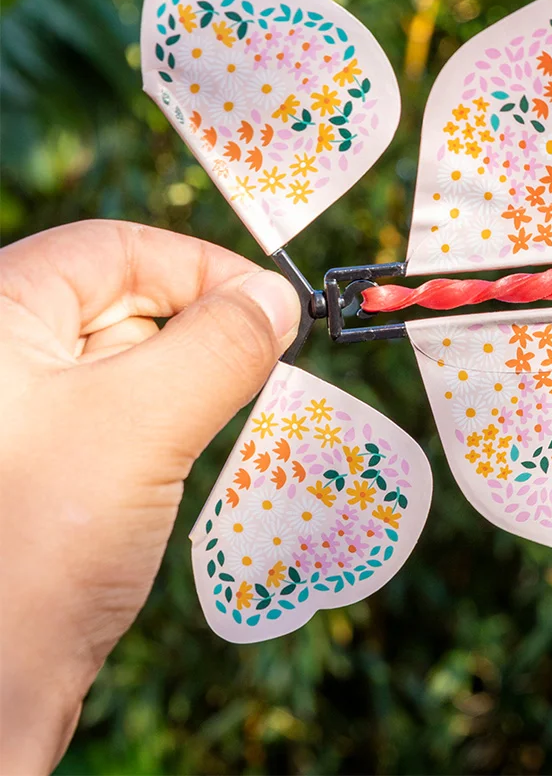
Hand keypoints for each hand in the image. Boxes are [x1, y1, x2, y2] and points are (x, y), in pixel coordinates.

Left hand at [0, 221, 300, 772]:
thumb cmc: (35, 550)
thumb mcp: (142, 425)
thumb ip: (220, 345)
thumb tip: (277, 298)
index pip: (113, 250)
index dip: (202, 267)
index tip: (273, 308)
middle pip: (119, 302)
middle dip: (200, 328)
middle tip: (264, 367)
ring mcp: (12, 415)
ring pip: (121, 364)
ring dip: (187, 381)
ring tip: (230, 414)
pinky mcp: (31, 466)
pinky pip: (111, 416)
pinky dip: (162, 423)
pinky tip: (183, 455)